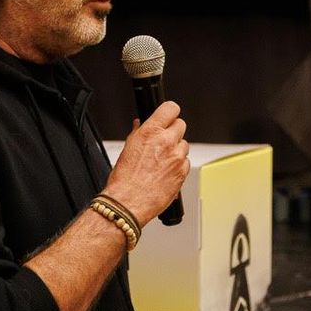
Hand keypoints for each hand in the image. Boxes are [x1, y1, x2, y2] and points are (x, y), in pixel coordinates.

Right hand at [103, 101, 189, 226]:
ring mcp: (177, 157)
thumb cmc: (124, 179)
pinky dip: (179, 165)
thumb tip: (140, 124)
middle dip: (173, 131)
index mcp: (150, 132)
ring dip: (176, 149)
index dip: (170, 112)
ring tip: (161, 161)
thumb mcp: (127, 148)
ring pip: (184, 145)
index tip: (168, 116)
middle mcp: (166, 142)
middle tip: (163, 140)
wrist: (128, 202)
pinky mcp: (183, 172)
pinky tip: (166, 172)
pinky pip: (186, 162)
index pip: (171, 108)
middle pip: (181, 125)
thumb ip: (137, 133)